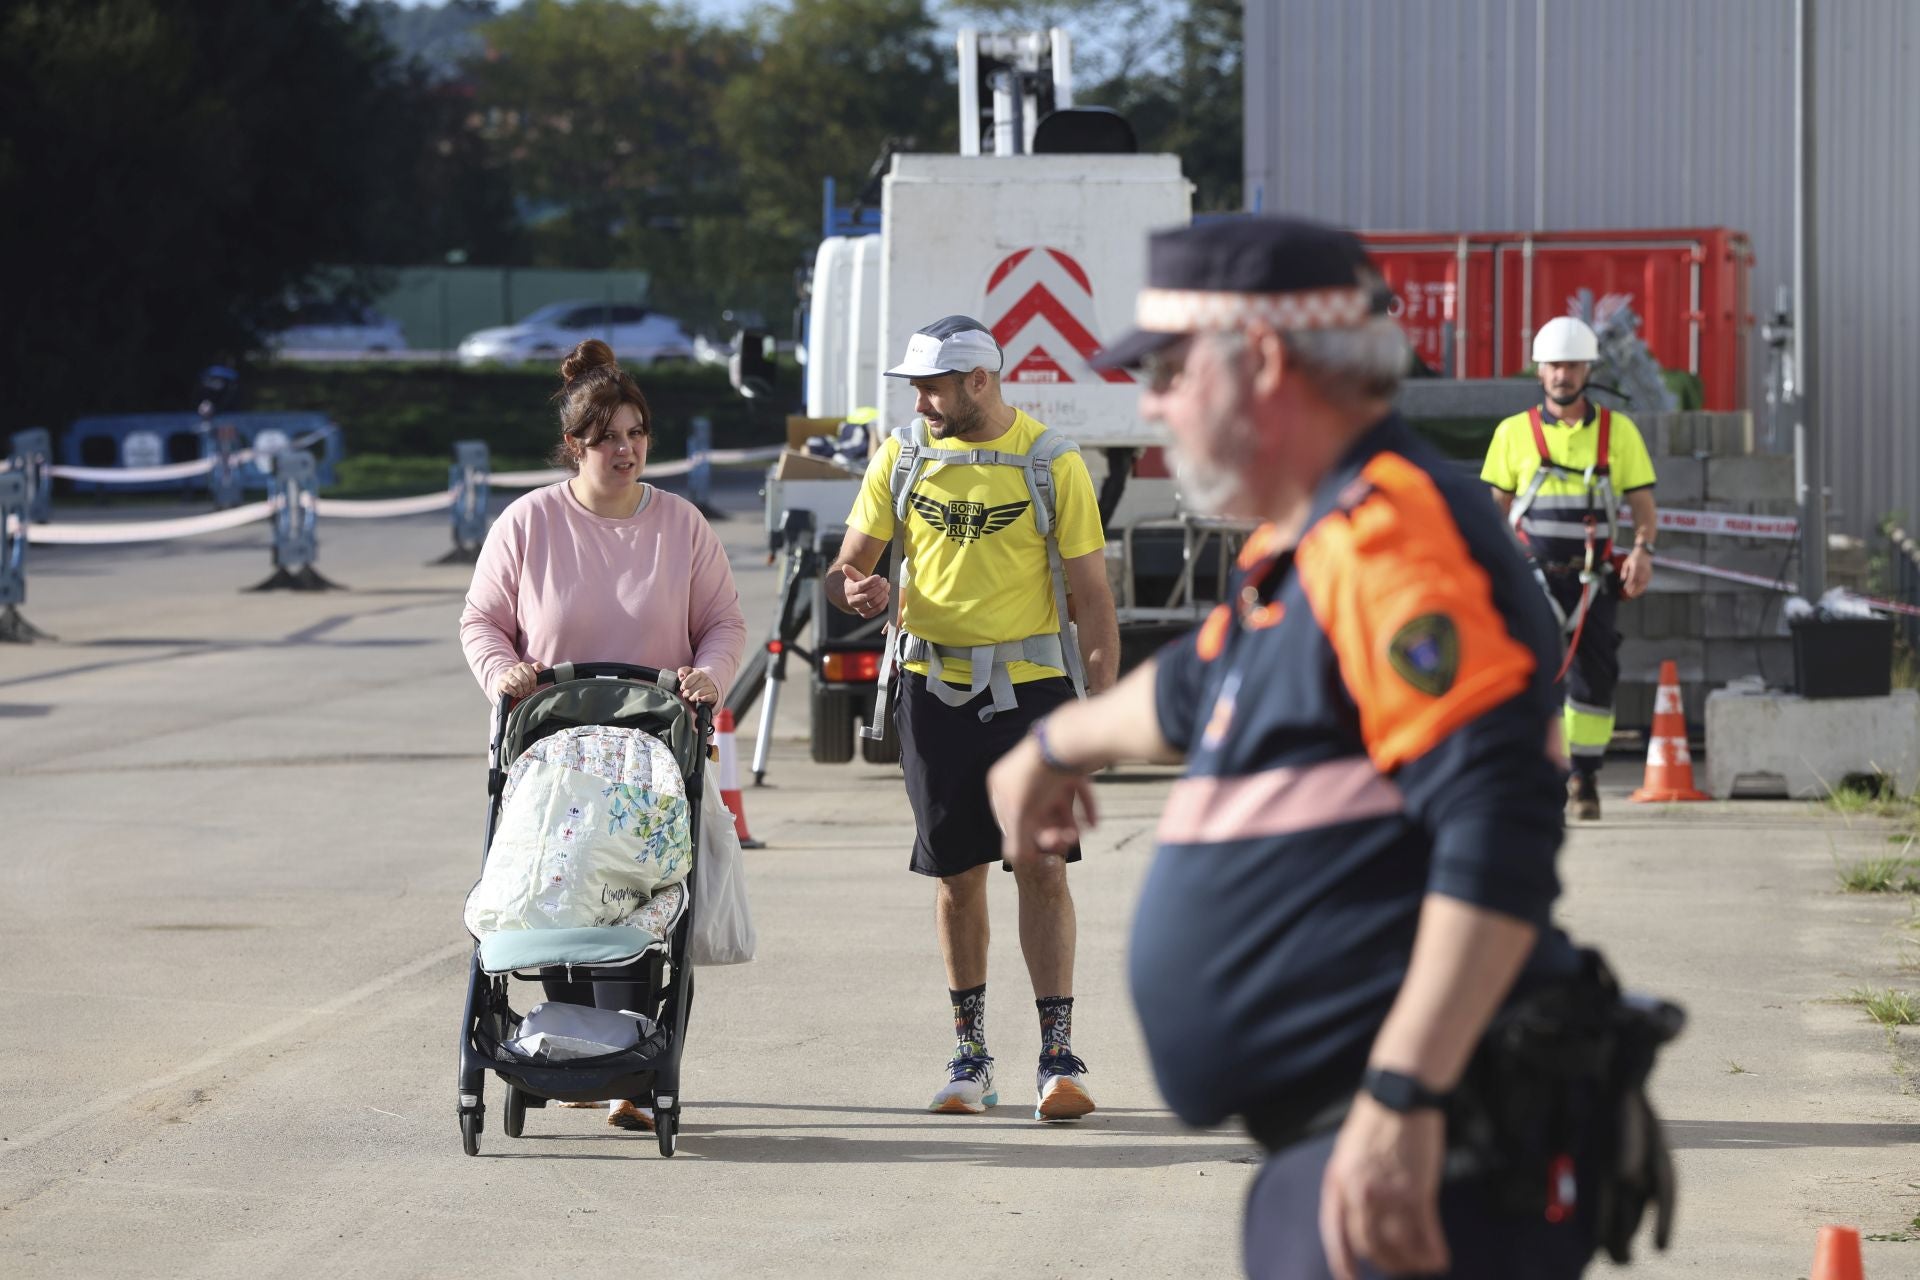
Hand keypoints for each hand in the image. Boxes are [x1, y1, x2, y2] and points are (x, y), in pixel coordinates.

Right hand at [494, 661, 543, 699]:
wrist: (506, 679)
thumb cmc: (521, 677)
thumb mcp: (530, 670)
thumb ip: (538, 666)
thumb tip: (538, 670)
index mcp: (523, 665)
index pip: (532, 676)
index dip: (533, 684)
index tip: (532, 687)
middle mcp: (514, 669)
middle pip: (524, 681)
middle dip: (527, 689)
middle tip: (526, 691)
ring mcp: (506, 675)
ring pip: (516, 684)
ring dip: (520, 691)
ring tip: (521, 693)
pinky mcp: (501, 682)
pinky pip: (507, 688)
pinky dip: (513, 693)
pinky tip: (515, 693)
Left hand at [676, 666, 718, 704]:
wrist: (708, 683)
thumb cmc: (695, 679)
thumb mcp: (688, 672)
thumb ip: (682, 671)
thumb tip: (682, 677)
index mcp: (698, 673)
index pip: (686, 683)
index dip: (683, 687)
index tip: (683, 688)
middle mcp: (705, 679)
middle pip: (691, 690)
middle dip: (686, 694)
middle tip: (686, 694)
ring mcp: (711, 687)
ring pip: (699, 694)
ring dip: (692, 698)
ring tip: (691, 698)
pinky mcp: (714, 695)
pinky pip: (709, 697)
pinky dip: (703, 699)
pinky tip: (699, 699)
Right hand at [841, 563, 889, 618]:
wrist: (855, 596)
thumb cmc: (856, 583)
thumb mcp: (853, 577)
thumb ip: (851, 572)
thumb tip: (845, 567)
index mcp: (849, 591)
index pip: (860, 587)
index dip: (870, 582)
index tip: (878, 577)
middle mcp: (853, 602)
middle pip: (868, 596)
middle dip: (879, 588)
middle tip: (884, 581)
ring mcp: (859, 609)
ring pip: (873, 603)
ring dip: (883, 594)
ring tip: (887, 586)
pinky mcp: (866, 614)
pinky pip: (877, 609)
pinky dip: (884, 602)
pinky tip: (886, 595)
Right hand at [986, 735, 1098, 870]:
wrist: (1064, 740)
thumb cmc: (1035, 776)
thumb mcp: (1020, 812)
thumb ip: (1016, 838)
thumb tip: (1013, 859)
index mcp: (1003, 784)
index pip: (1009, 818)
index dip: (1025, 836)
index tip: (1038, 851)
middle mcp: (1023, 776)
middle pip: (1037, 812)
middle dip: (1051, 830)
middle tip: (1065, 842)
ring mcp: (1047, 770)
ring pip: (1058, 804)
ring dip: (1069, 822)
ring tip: (1080, 834)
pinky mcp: (1069, 766)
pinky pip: (1077, 791)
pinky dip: (1085, 807)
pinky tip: (1094, 823)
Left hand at [1319, 1095, 1449, 1279]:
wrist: (1398, 1098)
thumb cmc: (1372, 1124)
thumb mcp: (1345, 1156)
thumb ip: (1347, 1188)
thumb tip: (1355, 1219)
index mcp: (1338, 1185)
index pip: (1336, 1235)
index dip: (1343, 1262)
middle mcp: (1361, 1194)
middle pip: (1371, 1245)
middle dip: (1385, 1262)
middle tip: (1398, 1267)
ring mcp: (1390, 1194)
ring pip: (1400, 1245)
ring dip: (1411, 1262)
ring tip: (1421, 1265)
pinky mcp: (1419, 1191)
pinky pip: (1426, 1233)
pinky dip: (1433, 1250)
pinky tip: (1439, 1259)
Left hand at [1621, 546, 1653, 598]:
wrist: (1644, 552)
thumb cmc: (1633, 558)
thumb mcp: (1626, 562)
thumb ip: (1624, 571)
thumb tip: (1622, 579)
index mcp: (1635, 566)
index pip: (1632, 577)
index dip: (1629, 584)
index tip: (1625, 589)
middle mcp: (1642, 569)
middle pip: (1638, 581)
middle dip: (1633, 589)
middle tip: (1629, 594)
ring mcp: (1647, 571)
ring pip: (1643, 583)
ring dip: (1638, 589)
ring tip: (1634, 594)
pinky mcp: (1650, 573)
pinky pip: (1647, 582)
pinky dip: (1643, 587)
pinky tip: (1640, 591)